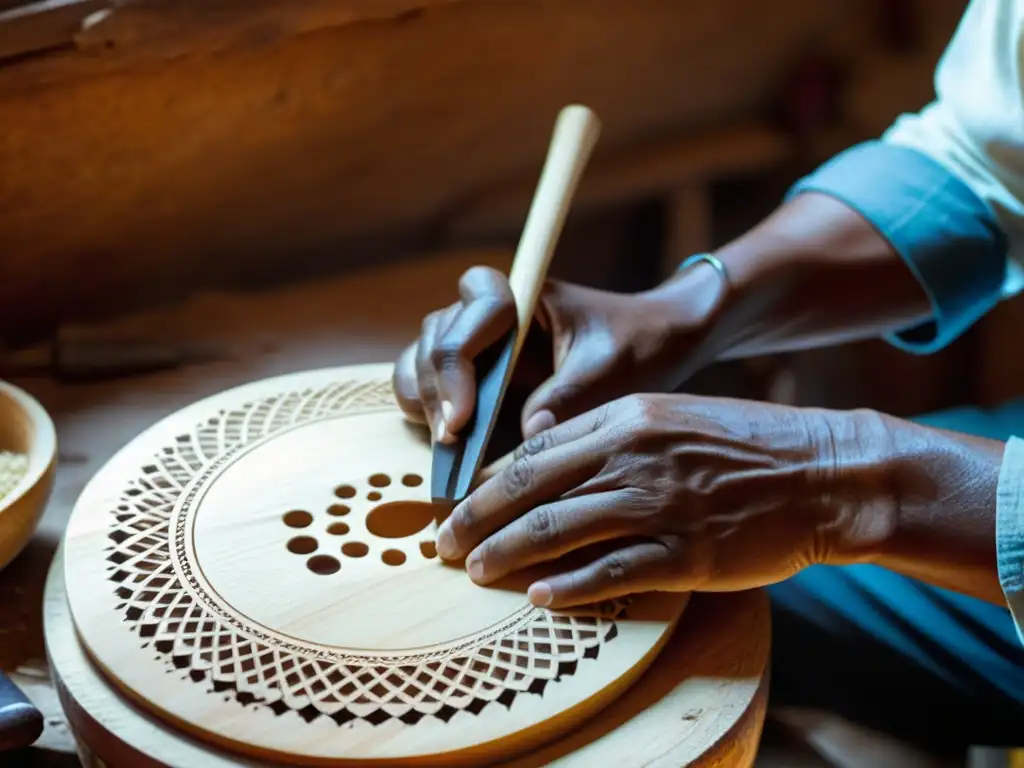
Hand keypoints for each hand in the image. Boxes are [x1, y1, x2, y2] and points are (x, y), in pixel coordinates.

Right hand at [392, 263, 726, 443]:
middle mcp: (487, 313)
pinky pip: (429, 388)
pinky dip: (428, 414)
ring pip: (421, 362)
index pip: (468, 315)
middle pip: (434, 340)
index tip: (465, 419)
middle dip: (437, 392)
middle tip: (453, 443)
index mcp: (521, 295)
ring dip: (425, 403)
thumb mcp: (611, 370)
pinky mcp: (472, 374)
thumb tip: (528, 435)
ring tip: (447, 449)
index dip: (457, 365)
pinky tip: (447, 447)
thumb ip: (569, 397)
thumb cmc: (637, 344)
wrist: (653, 345)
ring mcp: (475, 343)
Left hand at [434, 394, 893, 607]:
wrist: (824, 472)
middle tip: (445, 544)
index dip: (489, 482)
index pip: (534, 450)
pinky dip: (569, 586)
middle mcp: (632, 456)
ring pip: (557, 530)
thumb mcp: (671, 416)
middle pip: (530, 490)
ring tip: (475, 572)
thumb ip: (610, 432)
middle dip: (477, 519)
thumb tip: (546, 452)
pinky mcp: (684, 552)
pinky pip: (611, 571)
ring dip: (506, 554)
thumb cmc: (746, 444)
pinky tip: (539, 596)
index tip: (464, 503)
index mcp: (626, 417)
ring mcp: (657, 504)